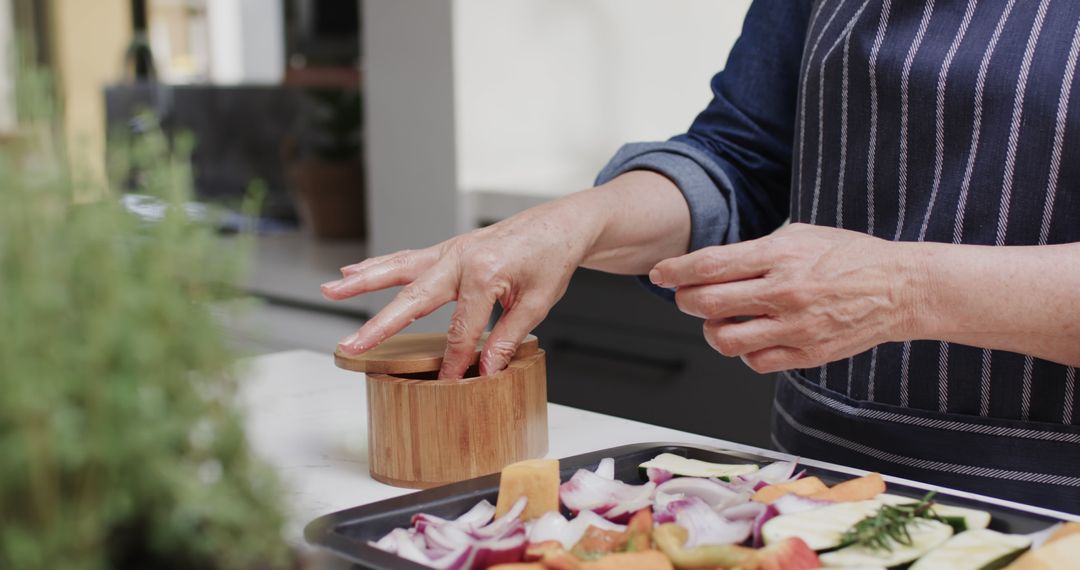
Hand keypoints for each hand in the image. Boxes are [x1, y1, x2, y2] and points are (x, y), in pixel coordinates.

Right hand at [320, 200, 599, 378]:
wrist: (561, 223)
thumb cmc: (551, 258)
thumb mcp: (538, 303)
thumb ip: (508, 337)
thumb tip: (486, 369)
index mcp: (485, 273)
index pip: (462, 331)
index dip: (457, 361)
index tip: (449, 384)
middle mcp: (460, 258)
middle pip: (412, 298)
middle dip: (379, 325)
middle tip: (350, 344)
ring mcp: (451, 250)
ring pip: (399, 268)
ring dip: (363, 280)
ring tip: (330, 288)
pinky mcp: (449, 248)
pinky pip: (408, 258)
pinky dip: (380, 264)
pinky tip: (354, 271)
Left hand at [649, 223, 922, 372]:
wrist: (900, 289)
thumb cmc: (851, 258)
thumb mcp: (801, 235)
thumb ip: (757, 250)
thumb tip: (713, 263)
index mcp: (780, 255)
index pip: (710, 265)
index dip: (676, 271)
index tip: (660, 273)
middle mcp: (783, 292)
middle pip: (707, 303)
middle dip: (686, 300)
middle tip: (687, 297)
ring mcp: (794, 327)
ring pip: (724, 338)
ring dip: (711, 329)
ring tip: (721, 319)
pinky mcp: (805, 354)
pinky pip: (754, 361)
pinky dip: (743, 351)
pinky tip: (751, 336)